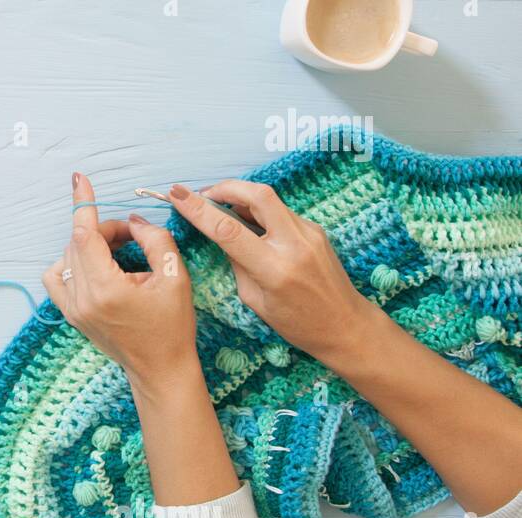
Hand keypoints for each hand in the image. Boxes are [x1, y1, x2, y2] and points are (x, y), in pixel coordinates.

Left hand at [42, 173, 197, 381]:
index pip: (84, 235)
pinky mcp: (70, 315)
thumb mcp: (175, 277)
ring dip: (91, 246)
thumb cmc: (172, 327)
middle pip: (79, 243)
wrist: (160, 369)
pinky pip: (58, 277)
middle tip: (135, 236)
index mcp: (106, 290)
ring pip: (67, 257)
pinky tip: (98, 266)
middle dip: (105, 231)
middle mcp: (82, 299)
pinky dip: (73, 263)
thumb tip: (134, 222)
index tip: (80, 179)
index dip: (82, 203)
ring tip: (120, 254)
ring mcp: (72, 309)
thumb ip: (155, 240)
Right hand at [168, 181, 380, 359]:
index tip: (177, 194)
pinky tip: (249, 225)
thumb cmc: (298, 323)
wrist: (346, 325)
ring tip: (222, 210)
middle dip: (225, 187)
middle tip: (203, 194)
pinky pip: (280, 211)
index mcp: (275, 269)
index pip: (229, 230)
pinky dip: (259, 211)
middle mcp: (295, 244)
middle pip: (258, 195)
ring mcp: (309, 233)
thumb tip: (222, 237)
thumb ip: (237, 264)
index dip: (199, 209)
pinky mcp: (315, 230)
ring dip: (241, 198)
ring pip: (269, 200)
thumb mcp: (256, 301)